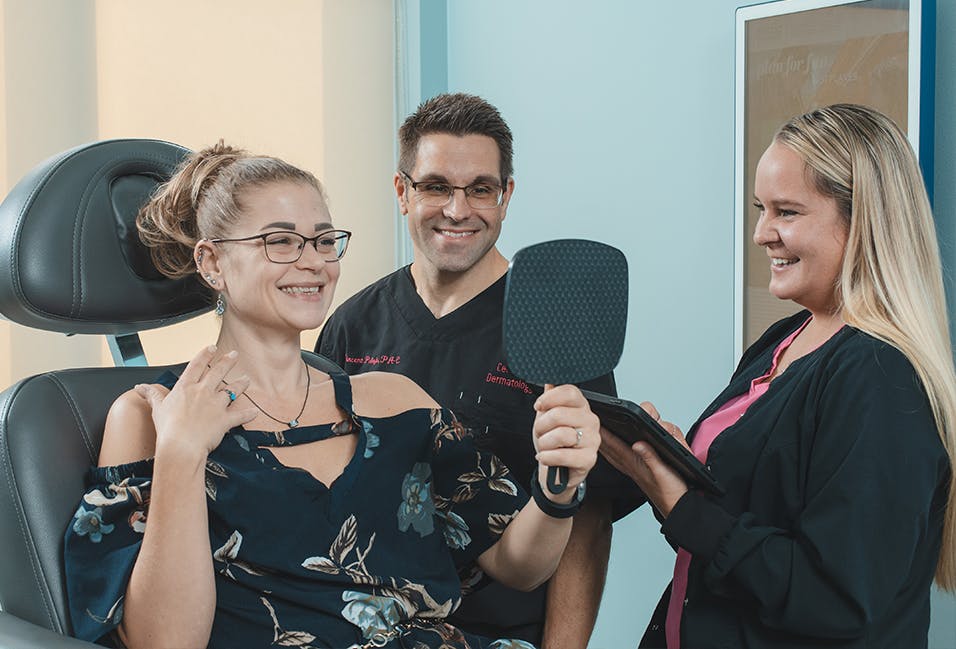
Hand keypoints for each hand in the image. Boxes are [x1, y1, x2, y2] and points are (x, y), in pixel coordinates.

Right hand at [134, 346, 257, 458]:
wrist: (180, 445)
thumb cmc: (167, 429)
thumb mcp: (157, 408)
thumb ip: (151, 394)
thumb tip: (139, 386)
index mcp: (186, 388)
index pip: (197, 365)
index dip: (205, 355)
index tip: (212, 347)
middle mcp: (203, 392)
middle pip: (218, 372)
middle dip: (227, 362)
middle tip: (234, 354)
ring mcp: (216, 405)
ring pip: (232, 390)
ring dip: (240, 384)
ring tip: (246, 379)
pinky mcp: (225, 419)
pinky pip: (240, 415)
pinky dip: (249, 414)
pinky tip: (255, 411)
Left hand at [532, 384, 599, 502]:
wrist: (556, 471)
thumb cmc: (553, 442)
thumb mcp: (547, 417)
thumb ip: (550, 398)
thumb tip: (550, 380)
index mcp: (582, 407)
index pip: (570, 392)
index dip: (550, 398)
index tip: (538, 406)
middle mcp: (591, 420)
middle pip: (560, 413)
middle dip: (542, 425)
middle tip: (541, 433)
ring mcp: (593, 440)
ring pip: (561, 434)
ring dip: (544, 443)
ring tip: (545, 447)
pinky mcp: (589, 459)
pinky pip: (563, 455)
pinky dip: (548, 457)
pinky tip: (545, 457)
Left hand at [598, 401, 688, 516]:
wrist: (676, 508)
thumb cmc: (671, 493)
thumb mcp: (663, 472)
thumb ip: (651, 457)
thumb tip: (638, 444)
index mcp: (635, 463)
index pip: (615, 445)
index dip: (604, 433)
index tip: (594, 423)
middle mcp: (631, 465)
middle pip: (610, 448)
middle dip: (600, 435)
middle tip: (589, 425)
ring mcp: (633, 469)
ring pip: (613, 453)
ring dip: (604, 443)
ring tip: (595, 434)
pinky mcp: (638, 473)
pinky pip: (619, 460)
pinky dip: (612, 453)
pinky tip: (610, 451)